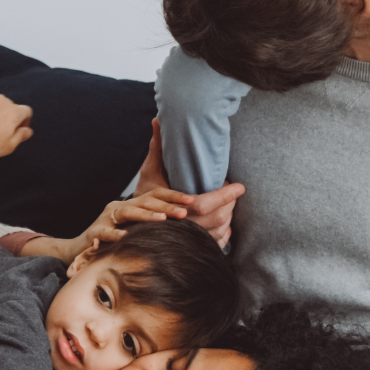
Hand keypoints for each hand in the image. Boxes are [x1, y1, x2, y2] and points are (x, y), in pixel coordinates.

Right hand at [57, 188, 199, 257]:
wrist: (79, 250)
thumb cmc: (112, 241)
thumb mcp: (134, 229)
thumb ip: (152, 224)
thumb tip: (181, 225)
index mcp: (130, 205)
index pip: (154, 195)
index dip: (173, 196)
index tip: (192, 200)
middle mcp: (118, 207)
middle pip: (144, 201)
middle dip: (166, 205)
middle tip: (184, 211)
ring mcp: (105, 218)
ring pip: (127, 212)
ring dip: (146, 215)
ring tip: (162, 219)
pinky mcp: (94, 232)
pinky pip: (105, 231)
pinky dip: (115, 234)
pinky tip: (126, 237)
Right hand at [129, 118, 242, 247]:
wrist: (130, 225)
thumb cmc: (142, 196)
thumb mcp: (149, 172)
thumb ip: (157, 148)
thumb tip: (158, 120)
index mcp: (173, 209)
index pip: (205, 203)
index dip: (225, 195)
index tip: (239, 186)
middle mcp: (180, 227)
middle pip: (217, 219)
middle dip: (230, 205)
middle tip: (235, 192)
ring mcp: (185, 241)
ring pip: (218, 233)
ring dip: (228, 219)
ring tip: (230, 205)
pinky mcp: (190, 250)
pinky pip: (215, 245)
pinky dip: (224, 235)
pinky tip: (225, 224)